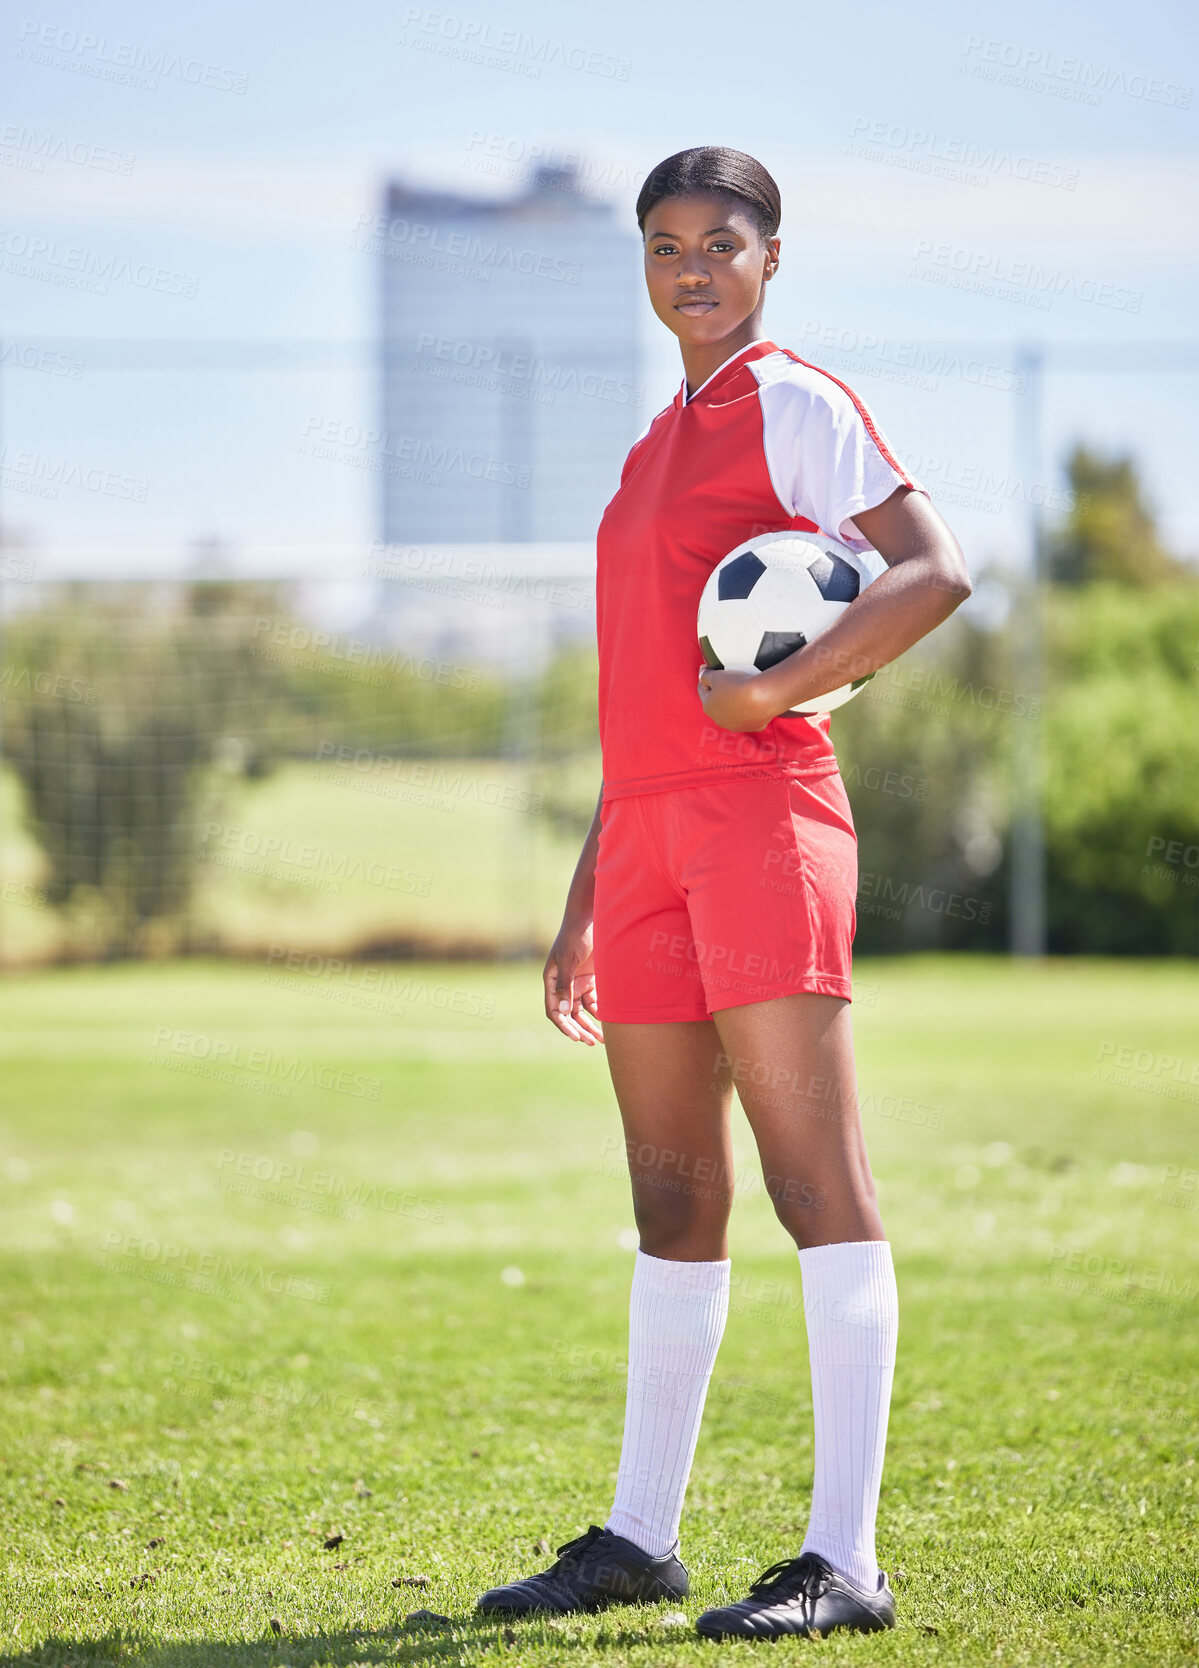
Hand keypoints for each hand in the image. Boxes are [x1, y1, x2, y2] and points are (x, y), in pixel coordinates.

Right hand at [543, 918, 603, 1045]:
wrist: (592, 918)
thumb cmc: (576, 936)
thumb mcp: (569, 960)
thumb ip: (566, 985)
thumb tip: (562, 1012)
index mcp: (552, 981)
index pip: (554, 1010)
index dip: (564, 1025)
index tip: (575, 1037)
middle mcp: (564, 984)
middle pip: (569, 1014)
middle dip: (579, 1029)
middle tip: (590, 1042)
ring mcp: (578, 982)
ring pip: (582, 1011)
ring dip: (590, 1025)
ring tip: (601, 1039)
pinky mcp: (592, 979)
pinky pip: (594, 1001)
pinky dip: (600, 1011)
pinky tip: (609, 1019)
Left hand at [697, 664, 776, 731]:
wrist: (762, 697)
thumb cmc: (737, 686)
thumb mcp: (717, 676)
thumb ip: (705, 675)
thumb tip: (702, 675)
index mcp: (708, 707)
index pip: (702, 690)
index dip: (705, 678)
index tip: (709, 669)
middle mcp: (720, 720)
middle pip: (717, 702)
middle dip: (719, 691)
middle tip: (726, 678)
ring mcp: (736, 725)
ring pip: (733, 711)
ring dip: (734, 701)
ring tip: (741, 688)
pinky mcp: (752, 726)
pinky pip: (749, 715)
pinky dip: (750, 708)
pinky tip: (753, 699)